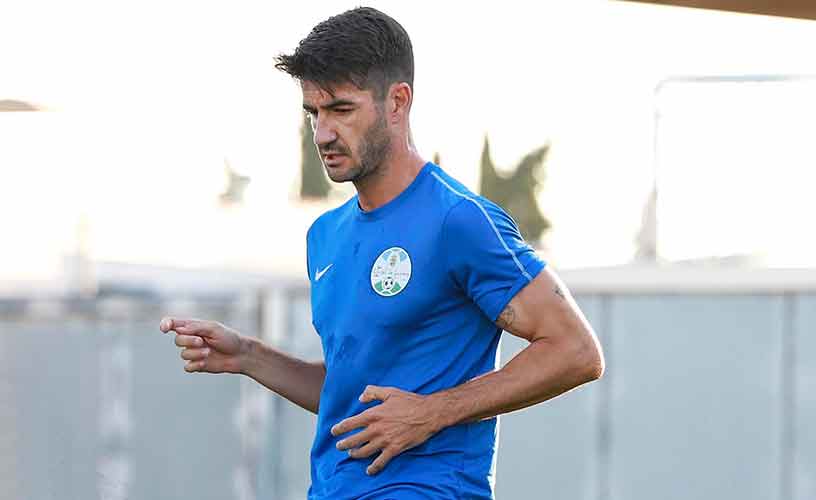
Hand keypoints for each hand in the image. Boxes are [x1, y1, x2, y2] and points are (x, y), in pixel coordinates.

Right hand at [159, 317, 247, 373]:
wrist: (240, 355)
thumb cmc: (229, 338)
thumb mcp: (213, 328)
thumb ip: (195, 328)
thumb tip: (178, 329)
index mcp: (194, 327)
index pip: (174, 324)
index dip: (166, 324)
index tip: (164, 329)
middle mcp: (191, 339)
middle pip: (177, 340)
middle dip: (188, 341)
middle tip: (202, 341)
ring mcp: (194, 352)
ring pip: (183, 354)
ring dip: (196, 354)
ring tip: (209, 352)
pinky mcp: (197, 364)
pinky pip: (187, 367)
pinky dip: (196, 364)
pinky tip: (206, 362)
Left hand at [331, 385, 445, 474]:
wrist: (428, 413)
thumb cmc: (410, 401)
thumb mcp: (390, 392)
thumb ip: (372, 392)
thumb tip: (360, 398)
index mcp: (373, 414)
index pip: (350, 423)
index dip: (339, 429)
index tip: (334, 432)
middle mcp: (376, 429)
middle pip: (354, 440)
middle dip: (344, 444)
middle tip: (339, 446)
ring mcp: (385, 440)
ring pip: (364, 452)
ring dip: (355, 454)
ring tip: (351, 455)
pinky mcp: (395, 449)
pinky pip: (380, 462)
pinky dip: (373, 468)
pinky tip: (369, 470)